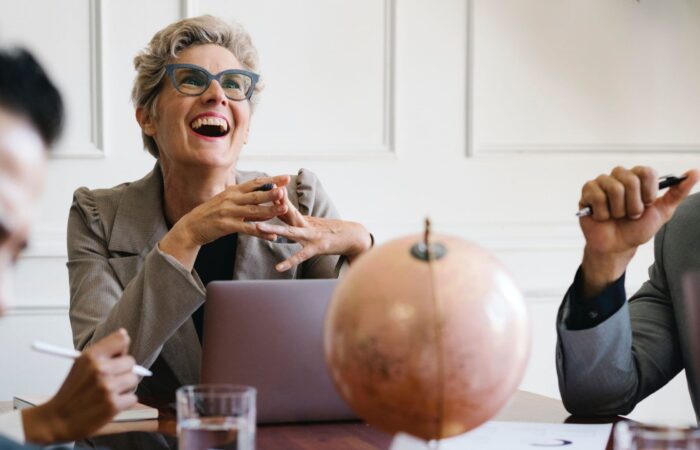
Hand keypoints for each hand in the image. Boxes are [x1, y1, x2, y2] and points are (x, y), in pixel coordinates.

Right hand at [22, 329, 138, 443]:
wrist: (58, 419)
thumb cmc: (72, 391)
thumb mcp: (81, 365)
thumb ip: (104, 351)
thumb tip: (125, 335)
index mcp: (91, 356)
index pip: (121, 340)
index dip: (122, 349)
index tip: (117, 356)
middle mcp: (99, 369)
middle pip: (130, 362)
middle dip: (123, 371)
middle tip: (110, 380)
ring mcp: (107, 387)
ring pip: (133, 379)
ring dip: (125, 387)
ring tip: (108, 393)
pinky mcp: (113, 405)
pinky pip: (133, 398)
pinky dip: (124, 402)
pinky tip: (109, 404)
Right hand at [160, 175, 290, 269]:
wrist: (191, 226)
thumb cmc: (212, 214)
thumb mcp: (227, 202)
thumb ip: (245, 202)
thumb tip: (265, 203)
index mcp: (233, 191)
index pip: (255, 183)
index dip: (271, 180)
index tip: (286, 178)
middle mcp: (231, 199)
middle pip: (255, 195)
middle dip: (271, 192)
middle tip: (284, 190)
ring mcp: (228, 212)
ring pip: (253, 211)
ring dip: (269, 210)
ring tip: (283, 209)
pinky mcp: (226, 225)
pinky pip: (247, 229)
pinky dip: (260, 232)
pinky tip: (272, 235)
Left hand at [255, 199, 371, 271]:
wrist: (353, 236)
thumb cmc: (331, 230)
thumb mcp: (312, 222)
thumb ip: (296, 218)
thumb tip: (281, 211)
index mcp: (303, 218)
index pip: (285, 205)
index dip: (271, 198)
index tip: (256, 189)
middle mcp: (306, 224)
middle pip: (286, 212)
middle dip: (269, 206)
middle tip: (251, 202)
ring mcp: (311, 235)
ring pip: (289, 230)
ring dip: (273, 227)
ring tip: (257, 227)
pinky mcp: (317, 248)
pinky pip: (300, 256)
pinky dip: (289, 262)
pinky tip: (278, 268)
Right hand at [578, 166, 698, 297]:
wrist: (617, 247)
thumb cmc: (637, 229)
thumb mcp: (662, 212)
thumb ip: (678, 192)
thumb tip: (694, 173)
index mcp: (637, 178)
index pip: (645, 172)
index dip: (648, 191)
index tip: (647, 204)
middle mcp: (619, 176)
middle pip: (630, 180)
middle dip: (633, 204)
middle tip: (631, 214)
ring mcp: (601, 183)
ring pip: (614, 188)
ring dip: (618, 210)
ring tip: (616, 216)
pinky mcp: (587, 192)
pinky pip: (597, 197)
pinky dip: (603, 213)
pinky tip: (603, 217)